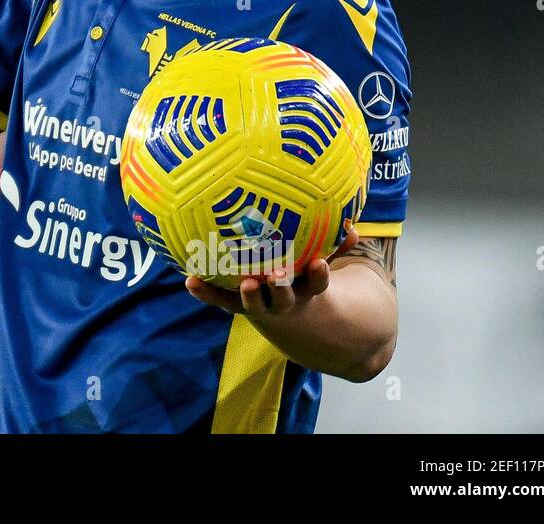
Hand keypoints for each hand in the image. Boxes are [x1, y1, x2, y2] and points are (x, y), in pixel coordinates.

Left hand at [184, 219, 358, 316]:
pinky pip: (220, 298)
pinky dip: (206, 292)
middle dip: (280, 288)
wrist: (290, 318)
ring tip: (243, 282)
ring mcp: (259, 305)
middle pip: (283, 299)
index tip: (320, 264)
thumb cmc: (306, 279)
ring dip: (246, 295)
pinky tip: (190, 280)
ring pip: (251, 304)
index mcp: (306, 290)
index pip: (317, 284)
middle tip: (276, 275)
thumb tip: (353, 225)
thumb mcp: (322, 266)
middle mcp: (283, 301)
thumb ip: (337, 246)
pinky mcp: (236, 304)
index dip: (319, 276)